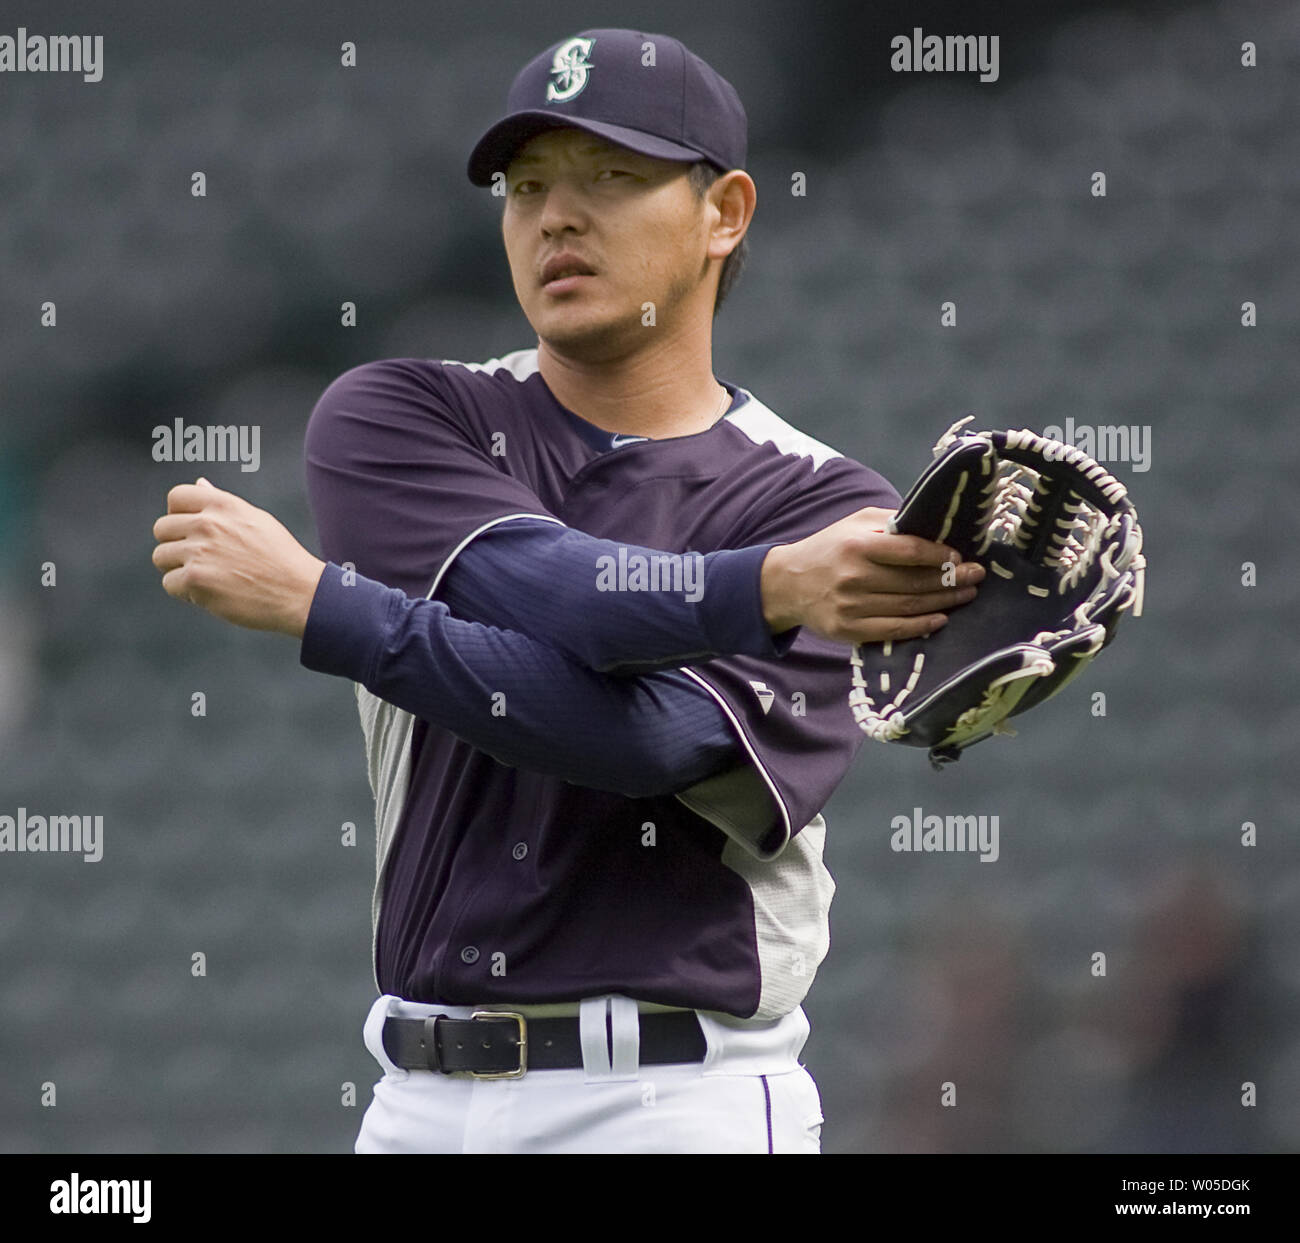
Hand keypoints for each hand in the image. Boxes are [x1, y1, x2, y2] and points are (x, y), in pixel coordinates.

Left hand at [151, 478, 326, 636]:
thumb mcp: (256, 520)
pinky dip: (186, 592)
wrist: (299, 593)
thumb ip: (222, 504)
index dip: (177, 514)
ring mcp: (199, 552)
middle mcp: (208, 524)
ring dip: (178, 569)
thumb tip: (200, 484)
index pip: (176, 496)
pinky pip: (170, 584)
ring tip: (206, 577)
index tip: (190, 530)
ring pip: (161, 557)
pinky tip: (211, 592)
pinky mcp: (196, 580)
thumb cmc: (282, 559)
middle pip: (161, 528)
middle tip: (198, 560)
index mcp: (224, 506)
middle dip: (175, 544)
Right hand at [760, 506, 984, 643]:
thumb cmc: (829, 548)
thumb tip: (932, 525)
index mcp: (857, 545)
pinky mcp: (848, 630)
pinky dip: (920, 626)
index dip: (939, 555)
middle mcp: (854, 577)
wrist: (787, 583)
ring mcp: (851, 607)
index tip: (960, 555)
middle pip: (914, 581)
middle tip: (975, 576)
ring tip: (966, 594)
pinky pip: (893, 631)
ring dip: (943, 602)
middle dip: (951, 579)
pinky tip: (940, 619)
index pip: (909, 551)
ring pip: (908, 606)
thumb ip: (891, 522)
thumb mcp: (854, 523)